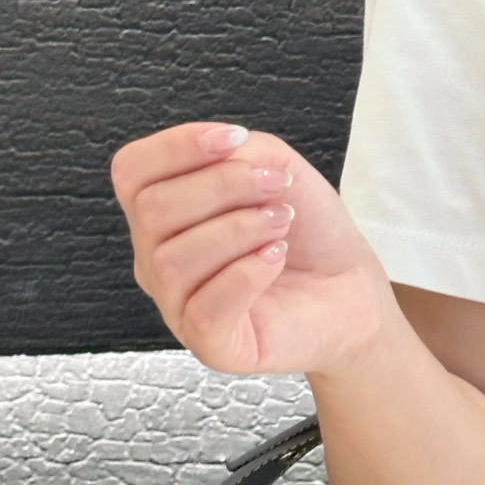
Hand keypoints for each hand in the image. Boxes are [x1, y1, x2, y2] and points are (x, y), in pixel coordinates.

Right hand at [111, 121, 396, 376]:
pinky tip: (275, 260)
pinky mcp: (211, 346)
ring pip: (173, 261)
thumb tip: (217, 156)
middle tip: (275, 189)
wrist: (352, 288)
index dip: (176, 147)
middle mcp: (159, 262)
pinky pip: (205, 309)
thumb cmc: (309, 233)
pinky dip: (246, 274)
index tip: (234, 139)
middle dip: (222, 187)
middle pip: (152, 211)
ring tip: (281, 225)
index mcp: (164, 217)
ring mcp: (180, 307)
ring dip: (239, 230)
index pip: (132, 172)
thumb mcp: (275, 168)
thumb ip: (236, 153)